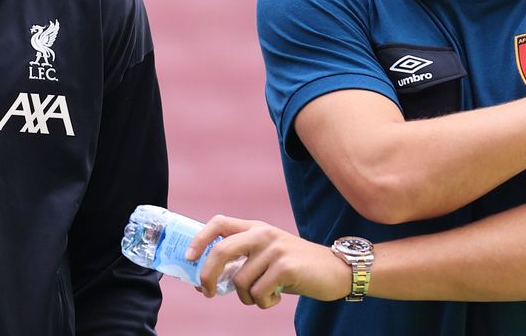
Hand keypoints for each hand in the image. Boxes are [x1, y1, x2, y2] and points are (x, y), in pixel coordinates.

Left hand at [185, 215, 350, 307]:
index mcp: (255, 228)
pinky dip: (264, 303)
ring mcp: (274, 248)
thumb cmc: (296, 268)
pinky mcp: (285, 266)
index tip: (189, 257)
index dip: (200, 239)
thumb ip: (241, 263)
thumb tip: (206, 282)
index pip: (219, 223)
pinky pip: (258, 293)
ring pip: (240, 282)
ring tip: (264, 296)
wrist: (336, 270)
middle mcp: (263, 234)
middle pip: (220, 251)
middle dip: (207, 275)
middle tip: (208, 292)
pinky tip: (277, 297)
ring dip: (247, 298)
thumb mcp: (267, 258)